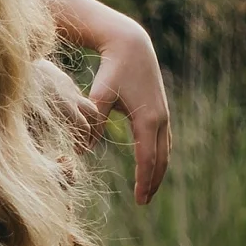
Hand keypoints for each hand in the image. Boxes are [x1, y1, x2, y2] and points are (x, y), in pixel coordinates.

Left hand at [87, 25, 170, 205]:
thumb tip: (80, 152)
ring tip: (149, 188)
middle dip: (153, 181)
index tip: (139, 200)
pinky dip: (159, 155)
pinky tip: (151, 164)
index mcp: (147, 119)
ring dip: (158, 170)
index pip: (148, 160)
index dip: (144, 181)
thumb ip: (91, 123)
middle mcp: (160, 118)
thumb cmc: (111, 69)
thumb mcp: (98, 96)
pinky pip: (163, 139)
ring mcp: (163, 113)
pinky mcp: (160, 109)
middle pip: (161, 159)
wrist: (131, 44)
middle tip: (143, 201)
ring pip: (165, 150)